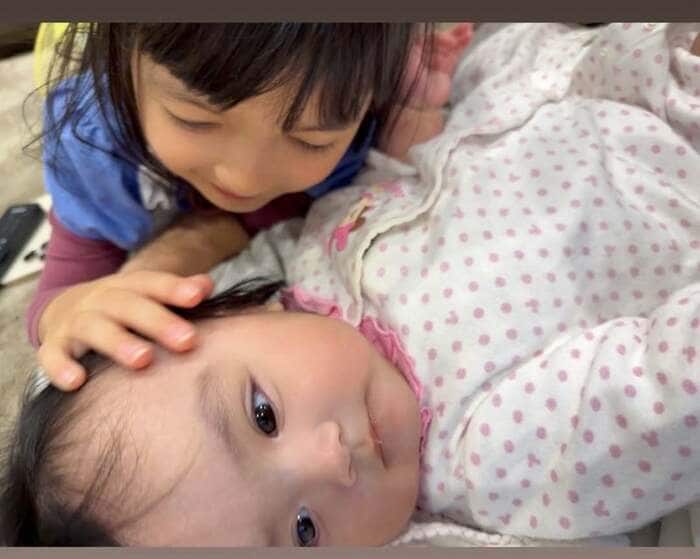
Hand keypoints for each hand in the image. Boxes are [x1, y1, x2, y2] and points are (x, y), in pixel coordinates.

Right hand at [37, 270, 213, 390]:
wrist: (66, 309)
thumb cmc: (123, 309)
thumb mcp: (147, 296)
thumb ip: (178, 292)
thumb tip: (206, 285)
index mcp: (128, 286)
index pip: (151, 283)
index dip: (173, 288)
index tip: (197, 298)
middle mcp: (100, 299)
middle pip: (127, 304)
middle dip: (157, 321)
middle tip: (187, 340)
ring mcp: (75, 322)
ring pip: (93, 327)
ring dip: (118, 342)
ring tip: (143, 360)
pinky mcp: (54, 346)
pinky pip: (51, 355)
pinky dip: (60, 367)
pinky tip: (77, 382)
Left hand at [403, 23, 473, 108]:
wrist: (418, 105)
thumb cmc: (407, 82)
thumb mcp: (406, 57)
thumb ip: (415, 41)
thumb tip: (423, 29)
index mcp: (410, 51)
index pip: (426, 36)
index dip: (438, 36)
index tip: (447, 40)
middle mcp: (422, 55)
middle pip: (438, 38)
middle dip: (450, 34)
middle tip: (460, 31)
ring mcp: (434, 62)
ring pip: (448, 45)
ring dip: (458, 36)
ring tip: (468, 28)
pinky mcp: (445, 69)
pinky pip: (454, 53)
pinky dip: (461, 44)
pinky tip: (468, 36)